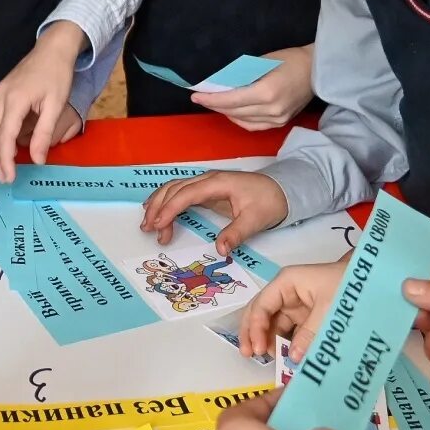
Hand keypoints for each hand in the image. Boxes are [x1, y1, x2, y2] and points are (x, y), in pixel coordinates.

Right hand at [0, 22, 84, 181]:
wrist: (52, 49)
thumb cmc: (57, 75)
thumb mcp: (56, 105)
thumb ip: (44, 134)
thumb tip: (38, 160)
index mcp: (14, 100)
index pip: (4, 137)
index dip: (5, 160)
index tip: (10, 177)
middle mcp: (0, 97)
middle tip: (4, 178)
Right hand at [140, 169, 288, 248]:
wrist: (282, 190)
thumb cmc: (269, 202)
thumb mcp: (256, 220)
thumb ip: (236, 234)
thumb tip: (219, 249)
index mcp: (217, 183)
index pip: (186, 194)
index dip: (170, 209)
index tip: (158, 225)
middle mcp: (207, 179)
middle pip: (174, 188)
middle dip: (158, 207)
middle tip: (148, 229)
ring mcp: (206, 183)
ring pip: (174, 188)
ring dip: (158, 204)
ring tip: (148, 224)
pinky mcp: (206, 190)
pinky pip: (180, 192)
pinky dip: (165, 200)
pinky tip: (156, 210)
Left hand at [188, 45, 313, 130]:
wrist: (317, 70)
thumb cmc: (290, 60)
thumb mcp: (262, 61)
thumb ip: (241, 75)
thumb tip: (219, 83)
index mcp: (266, 92)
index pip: (231, 100)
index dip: (211, 99)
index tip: (195, 95)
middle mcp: (272, 109)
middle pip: (234, 111)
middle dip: (214, 105)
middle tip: (201, 98)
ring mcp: (277, 119)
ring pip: (242, 120)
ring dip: (225, 112)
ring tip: (213, 103)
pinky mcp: (280, 123)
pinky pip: (253, 126)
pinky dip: (239, 119)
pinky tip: (231, 112)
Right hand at [237, 259, 348, 358]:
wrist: (374, 282)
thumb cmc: (348, 287)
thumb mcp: (329, 309)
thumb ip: (309, 334)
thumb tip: (293, 359)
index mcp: (286, 283)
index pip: (262, 305)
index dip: (255, 327)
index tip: (258, 350)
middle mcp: (286, 293)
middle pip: (260, 313)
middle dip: (252, 333)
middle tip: (248, 355)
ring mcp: (295, 306)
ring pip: (273, 325)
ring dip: (268, 341)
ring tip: (266, 360)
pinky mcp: (305, 318)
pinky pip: (289, 332)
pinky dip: (285, 345)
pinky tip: (283, 358)